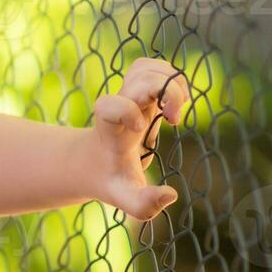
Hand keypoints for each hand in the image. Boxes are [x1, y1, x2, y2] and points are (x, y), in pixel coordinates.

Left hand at [85, 57, 190, 221]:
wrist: (94, 160)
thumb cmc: (112, 179)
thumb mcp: (125, 196)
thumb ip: (144, 204)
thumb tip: (170, 195)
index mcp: (111, 130)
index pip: (109, 105)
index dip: (125, 110)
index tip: (139, 129)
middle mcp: (119, 106)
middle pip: (139, 77)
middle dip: (165, 91)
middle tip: (174, 121)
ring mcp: (129, 94)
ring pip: (147, 67)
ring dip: (171, 82)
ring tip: (176, 110)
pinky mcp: (140, 89)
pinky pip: (154, 67)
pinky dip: (172, 77)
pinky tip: (176, 102)